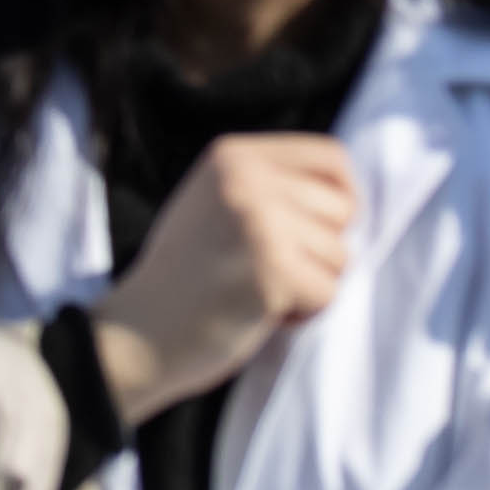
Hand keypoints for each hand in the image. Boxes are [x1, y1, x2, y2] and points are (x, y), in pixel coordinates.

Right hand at [90, 128, 360, 425]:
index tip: (313, 231)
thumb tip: (352, 196)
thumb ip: (271, 186)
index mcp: (232, 155)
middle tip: (265, 267)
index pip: (331, 157)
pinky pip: (329, 293)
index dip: (340, 198)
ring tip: (256, 288)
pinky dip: (303, 314)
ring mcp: (260, 223)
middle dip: (320, 248)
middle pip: (344, 209)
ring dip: (310, 284)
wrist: (137, 333)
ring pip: (341, 255)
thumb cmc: (186, 274)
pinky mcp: (274, 271)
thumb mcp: (217, 203)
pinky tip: (257, 311)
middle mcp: (246, 179)